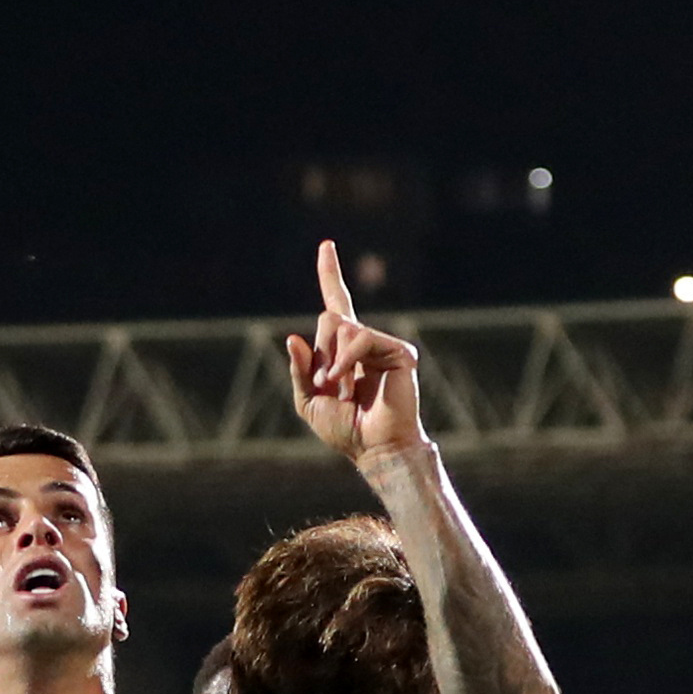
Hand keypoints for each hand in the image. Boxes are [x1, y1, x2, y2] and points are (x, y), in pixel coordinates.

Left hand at [285, 240, 426, 460]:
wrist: (373, 448)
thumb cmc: (344, 429)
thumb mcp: (308, 401)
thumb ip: (299, 371)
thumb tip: (293, 337)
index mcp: (343, 350)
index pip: (336, 304)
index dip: (330, 275)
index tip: (326, 246)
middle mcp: (364, 341)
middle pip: (330, 317)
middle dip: (320, 351)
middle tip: (328, 383)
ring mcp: (383, 344)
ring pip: (342, 326)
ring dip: (331, 361)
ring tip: (341, 388)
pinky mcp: (399, 351)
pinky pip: (360, 338)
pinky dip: (345, 360)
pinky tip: (347, 382)